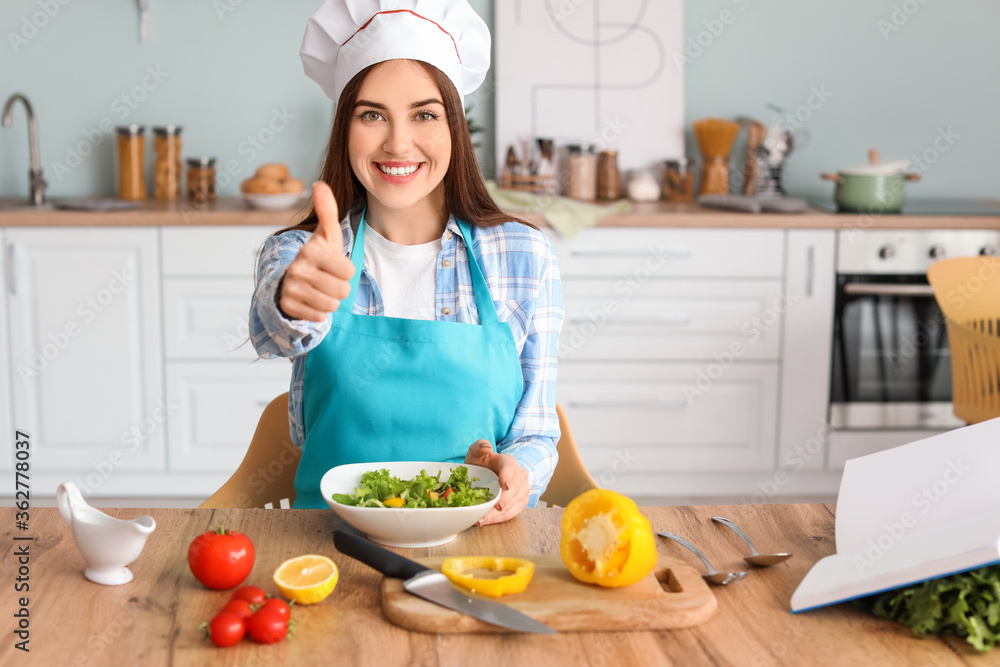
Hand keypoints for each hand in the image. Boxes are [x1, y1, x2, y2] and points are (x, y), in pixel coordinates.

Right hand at [277, 181, 355, 321]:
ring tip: (320, 289)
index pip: (348, 271)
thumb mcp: (326, 236)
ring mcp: (291, 288)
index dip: (345, 271)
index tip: (333, 266)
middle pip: (342, 290)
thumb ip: (327, 211)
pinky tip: (311, 300)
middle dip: (339, 287)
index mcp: (311, 250)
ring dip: (330, 300)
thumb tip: (320, 183)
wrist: (292, 279)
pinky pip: (319, 317)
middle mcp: (298, 268)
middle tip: (327, 279)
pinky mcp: (288, 306)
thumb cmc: (318, 256)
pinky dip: (318, 312)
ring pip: (331, 305)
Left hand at [465, 440, 529, 525]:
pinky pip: (513, 512)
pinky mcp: (521, 501)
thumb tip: (486, 446)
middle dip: (503, 500)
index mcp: (508, 462)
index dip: (508, 477)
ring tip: (482, 520)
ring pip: (514, 503)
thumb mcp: (477, 452)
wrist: (488, 473)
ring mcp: (523, 489)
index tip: (504, 486)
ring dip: (498, 514)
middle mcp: (519, 475)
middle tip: (493, 509)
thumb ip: (479, 446)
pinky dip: (500, 518)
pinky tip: (488, 521)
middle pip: (514, 489)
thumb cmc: (482, 463)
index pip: (510, 468)